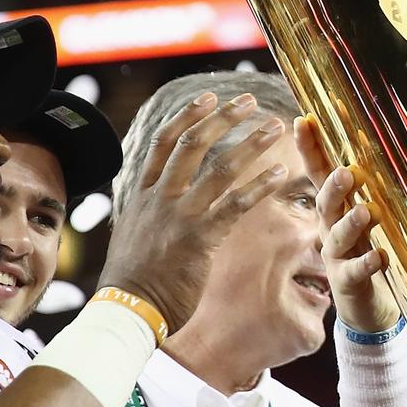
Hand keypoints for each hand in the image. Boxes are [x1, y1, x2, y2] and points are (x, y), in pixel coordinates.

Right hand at [100, 93, 288, 332]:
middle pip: (193, 143)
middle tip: (248, 101)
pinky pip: (235, 205)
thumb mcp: (134, 233)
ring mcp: (180, 216)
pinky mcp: (200, 239)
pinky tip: (280, 175)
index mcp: (143, 193)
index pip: (163, 141)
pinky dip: (260, 187)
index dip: (188, 115)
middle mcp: (160, 197)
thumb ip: (150, 211)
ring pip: (220, 167)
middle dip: (223, 117)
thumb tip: (161, 200)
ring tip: (275, 127)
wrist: (126, 309)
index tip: (209, 97)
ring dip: (251, 143)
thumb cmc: (133, 279)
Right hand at [294, 116, 399, 332]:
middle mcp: (329, 229)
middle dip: (333, 188)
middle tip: (346, 173)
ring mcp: (337, 257)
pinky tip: (379, 255)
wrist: (362, 308)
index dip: (309, 149)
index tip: (303, 121)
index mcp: (332, 209)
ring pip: (338, 238)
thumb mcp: (358, 218)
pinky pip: (356, 272)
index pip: (317, 173)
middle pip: (327, 204)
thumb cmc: (361, 253)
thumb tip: (358, 144)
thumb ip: (357, 190)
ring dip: (350, 224)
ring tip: (366, 212)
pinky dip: (367, 263)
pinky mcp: (348, 282)